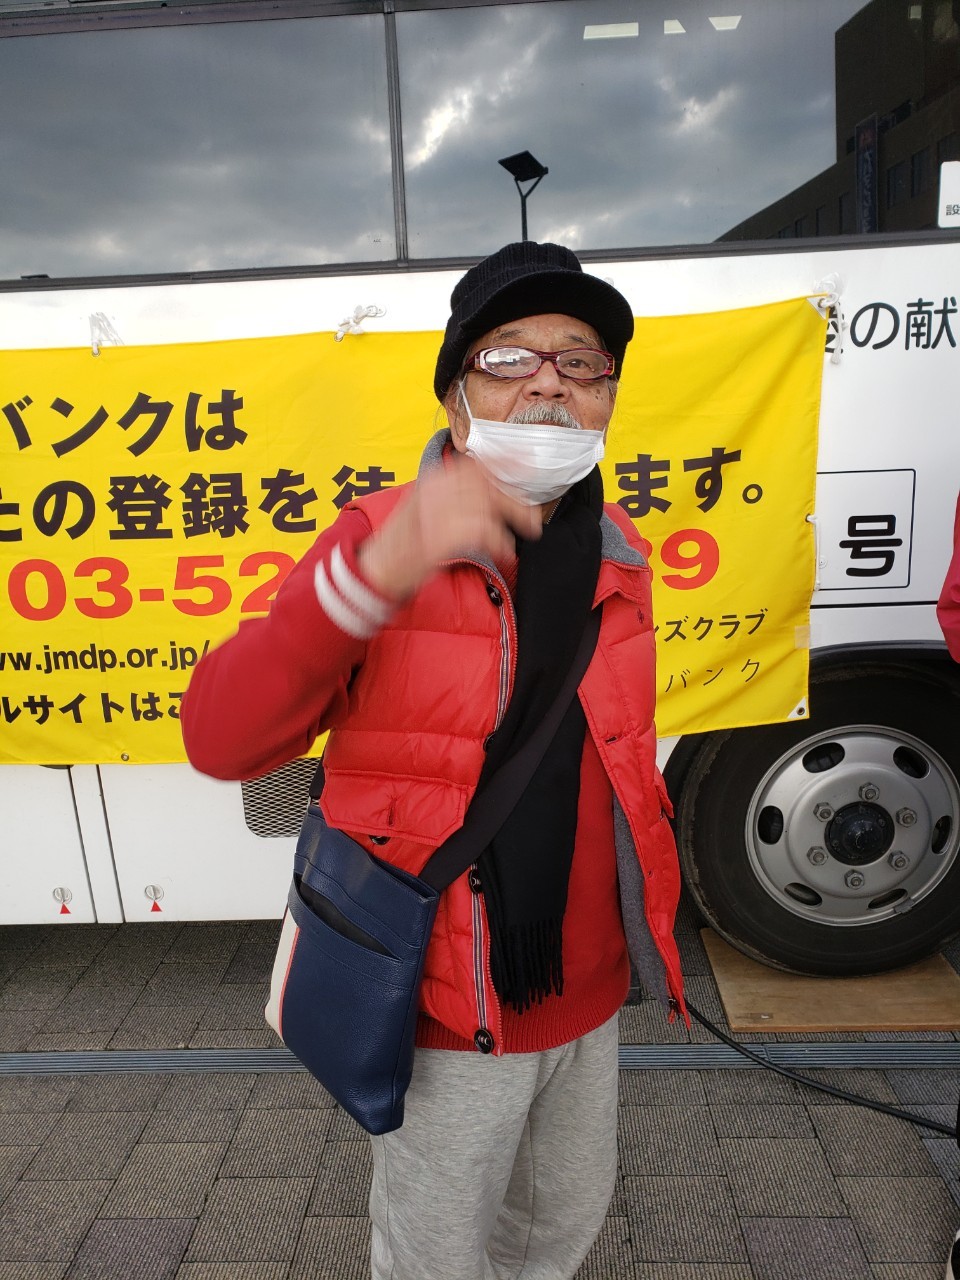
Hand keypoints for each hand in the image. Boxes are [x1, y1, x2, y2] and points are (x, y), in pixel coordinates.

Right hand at [358, 457, 541, 599]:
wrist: (378, 568)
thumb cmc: (405, 543)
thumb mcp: (428, 508)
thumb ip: (455, 496)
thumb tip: (492, 494)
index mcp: (433, 480)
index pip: (476, 466)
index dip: (506, 463)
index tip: (528, 465)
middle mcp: (435, 490)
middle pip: (487, 485)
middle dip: (515, 501)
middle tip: (532, 519)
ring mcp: (436, 512)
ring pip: (489, 506)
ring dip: (512, 520)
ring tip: (521, 536)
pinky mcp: (439, 537)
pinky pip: (482, 531)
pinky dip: (498, 541)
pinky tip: (503, 550)